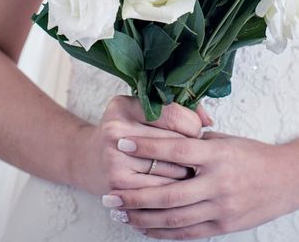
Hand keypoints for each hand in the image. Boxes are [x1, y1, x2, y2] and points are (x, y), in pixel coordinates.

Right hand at [76, 95, 211, 195]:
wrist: (89, 160)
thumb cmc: (125, 133)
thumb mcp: (142, 111)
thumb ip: (178, 109)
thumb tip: (209, 121)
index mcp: (124, 106)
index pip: (174, 115)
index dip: (193, 126)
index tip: (195, 133)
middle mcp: (115, 131)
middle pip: (174, 145)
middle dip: (191, 153)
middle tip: (195, 155)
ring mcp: (114, 159)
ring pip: (171, 170)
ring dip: (186, 174)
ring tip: (186, 171)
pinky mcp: (117, 185)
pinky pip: (160, 191)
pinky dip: (173, 191)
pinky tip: (175, 188)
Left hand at [104, 132, 298, 239]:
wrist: (289, 180)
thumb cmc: (254, 155)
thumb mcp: (226, 141)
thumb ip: (195, 144)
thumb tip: (163, 139)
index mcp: (218, 156)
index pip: (175, 151)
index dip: (146, 148)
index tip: (121, 143)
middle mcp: (218, 183)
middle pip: (168, 194)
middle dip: (134, 196)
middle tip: (109, 194)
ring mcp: (221, 209)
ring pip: (174, 219)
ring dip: (143, 218)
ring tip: (120, 214)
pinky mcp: (223, 227)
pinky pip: (187, 234)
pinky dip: (162, 233)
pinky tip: (144, 228)